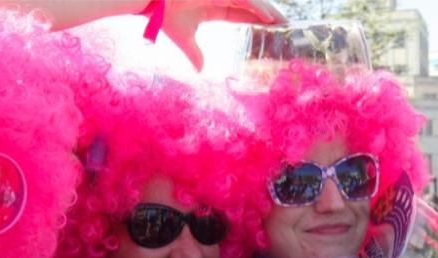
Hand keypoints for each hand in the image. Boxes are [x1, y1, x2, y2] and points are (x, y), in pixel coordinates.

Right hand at [163, 0, 285, 70]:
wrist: (151, 1)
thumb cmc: (163, 14)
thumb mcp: (183, 38)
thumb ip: (194, 53)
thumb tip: (200, 70)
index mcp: (215, 5)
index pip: (242, 13)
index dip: (257, 19)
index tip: (273, 27)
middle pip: (251, 5)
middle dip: (269, 14)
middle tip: (286, 25)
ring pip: (250, 0)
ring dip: (268, 11)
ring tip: (283, 23)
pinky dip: (257, 6)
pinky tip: (268, 17)